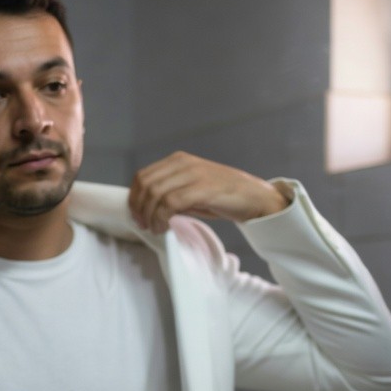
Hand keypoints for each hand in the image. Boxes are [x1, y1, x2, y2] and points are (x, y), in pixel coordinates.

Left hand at [129, 152, 289, 232]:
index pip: (143, 176)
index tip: (137, 217)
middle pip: (145, 184)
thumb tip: (146, 209)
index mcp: (179, 161)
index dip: (134, 198)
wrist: (255, 198)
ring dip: (150, 216)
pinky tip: (165, 227)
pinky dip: (162, 218)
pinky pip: (171, 203)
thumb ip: (171, 193)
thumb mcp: (192, 190)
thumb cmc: (223, 197)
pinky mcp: (203, 188)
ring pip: (155, 193)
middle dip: (139, 208)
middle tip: (144, 226)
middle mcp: (184, 163)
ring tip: (156, 229)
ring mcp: (194, 174)